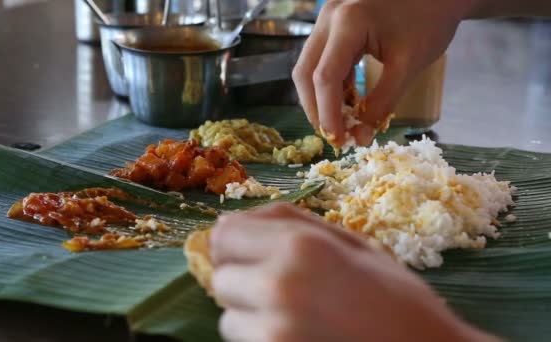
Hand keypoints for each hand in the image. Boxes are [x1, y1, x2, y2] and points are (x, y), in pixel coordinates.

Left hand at [210, 203, 496, 341]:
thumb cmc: (396, 298)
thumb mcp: (350, 243)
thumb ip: (289, 223)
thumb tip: (232, 219)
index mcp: (300, 247)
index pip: (224, 235)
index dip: (234, 243)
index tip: (248, 251)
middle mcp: (278, 287)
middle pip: (220, 278)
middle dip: (241, 280)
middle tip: (277, 287)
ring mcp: (273, 333)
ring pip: (227, 319)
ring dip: (249, 316)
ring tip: (292, 317)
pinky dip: (260, 339)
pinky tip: (296, 336)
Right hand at [292, 0, 470, 145]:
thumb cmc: (429, 23)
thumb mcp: (407, 67)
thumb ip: (381, 104)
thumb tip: (360, 137)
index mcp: (348, 23)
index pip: (325, 77)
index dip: (327, 114)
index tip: (339, 141)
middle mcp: (328, 18)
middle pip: (305, 73)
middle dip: (316, 109)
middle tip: (334, 135)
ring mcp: (327, 19)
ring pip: (308, 67)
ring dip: (320, 98)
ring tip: (340, 122)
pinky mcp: (332, 25)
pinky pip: (320, 60)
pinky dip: (329, 85)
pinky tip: (346, 102)